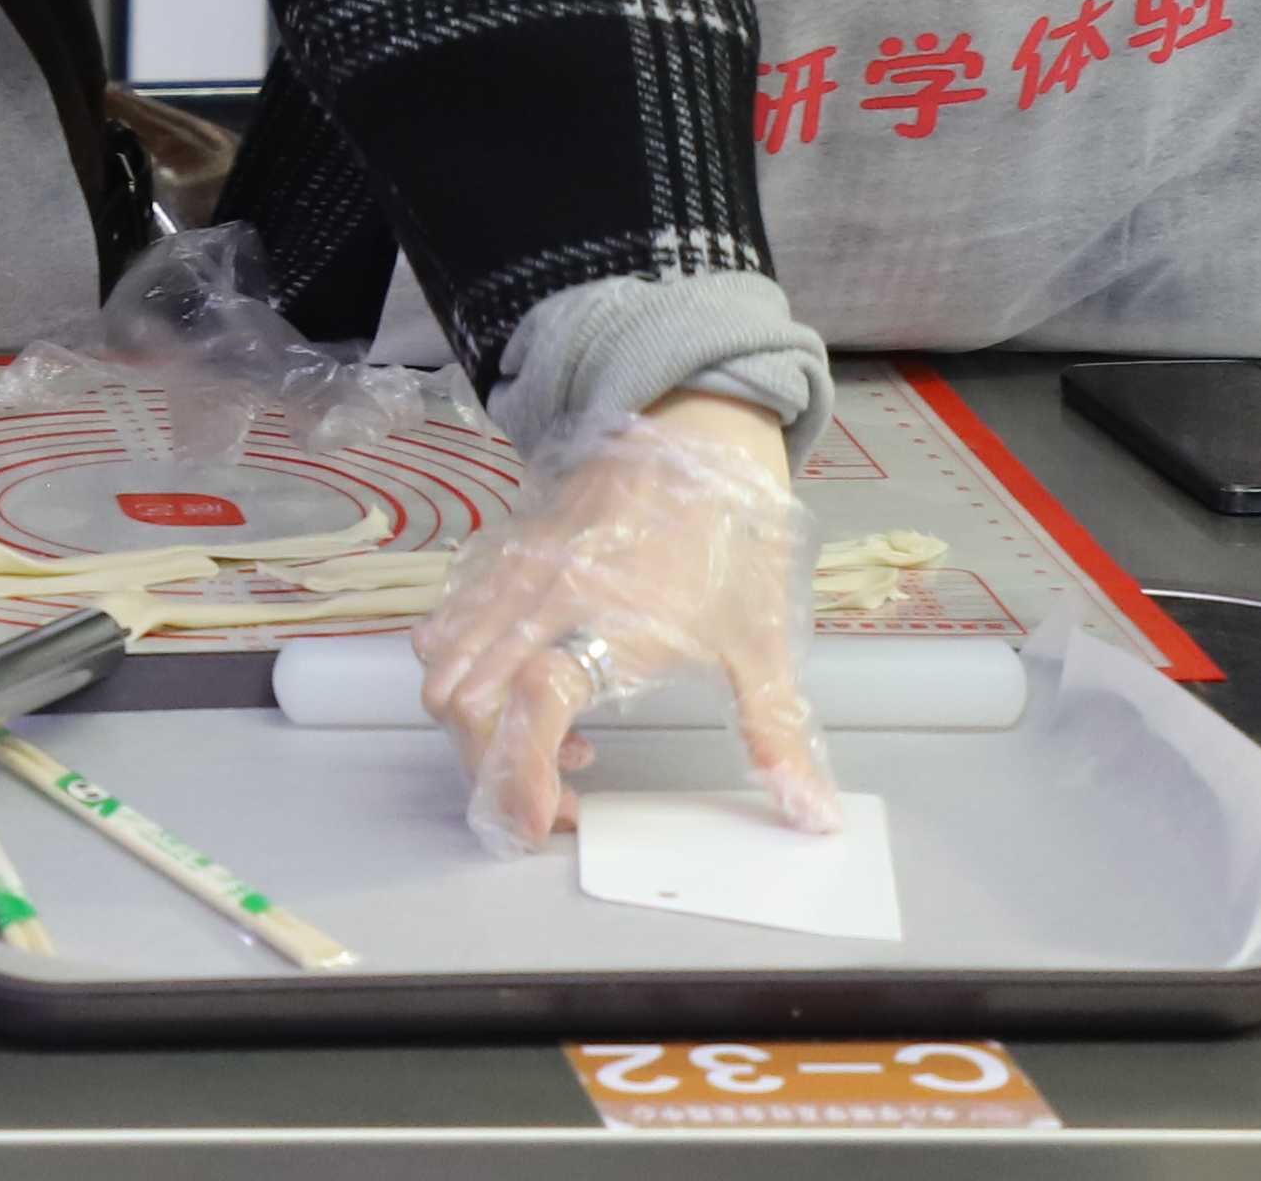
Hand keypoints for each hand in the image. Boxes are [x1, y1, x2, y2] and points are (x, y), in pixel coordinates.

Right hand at [406, 396, 830, 847]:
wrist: (691, 436)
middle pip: (469, 704)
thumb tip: (814, 816)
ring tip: (552, 745)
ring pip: (446, 670)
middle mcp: (541, 601)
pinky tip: (532, 690)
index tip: (544, 824)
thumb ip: (778, 735)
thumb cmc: (729, 540)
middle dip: (492, 773)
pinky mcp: (497, 563)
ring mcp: (509, 578)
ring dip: (478, 729)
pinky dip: (466, 678)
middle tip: (554, 803)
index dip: (521, 777)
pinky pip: (445, 630)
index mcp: (606, 623)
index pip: (531, 708)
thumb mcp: (761, 645)